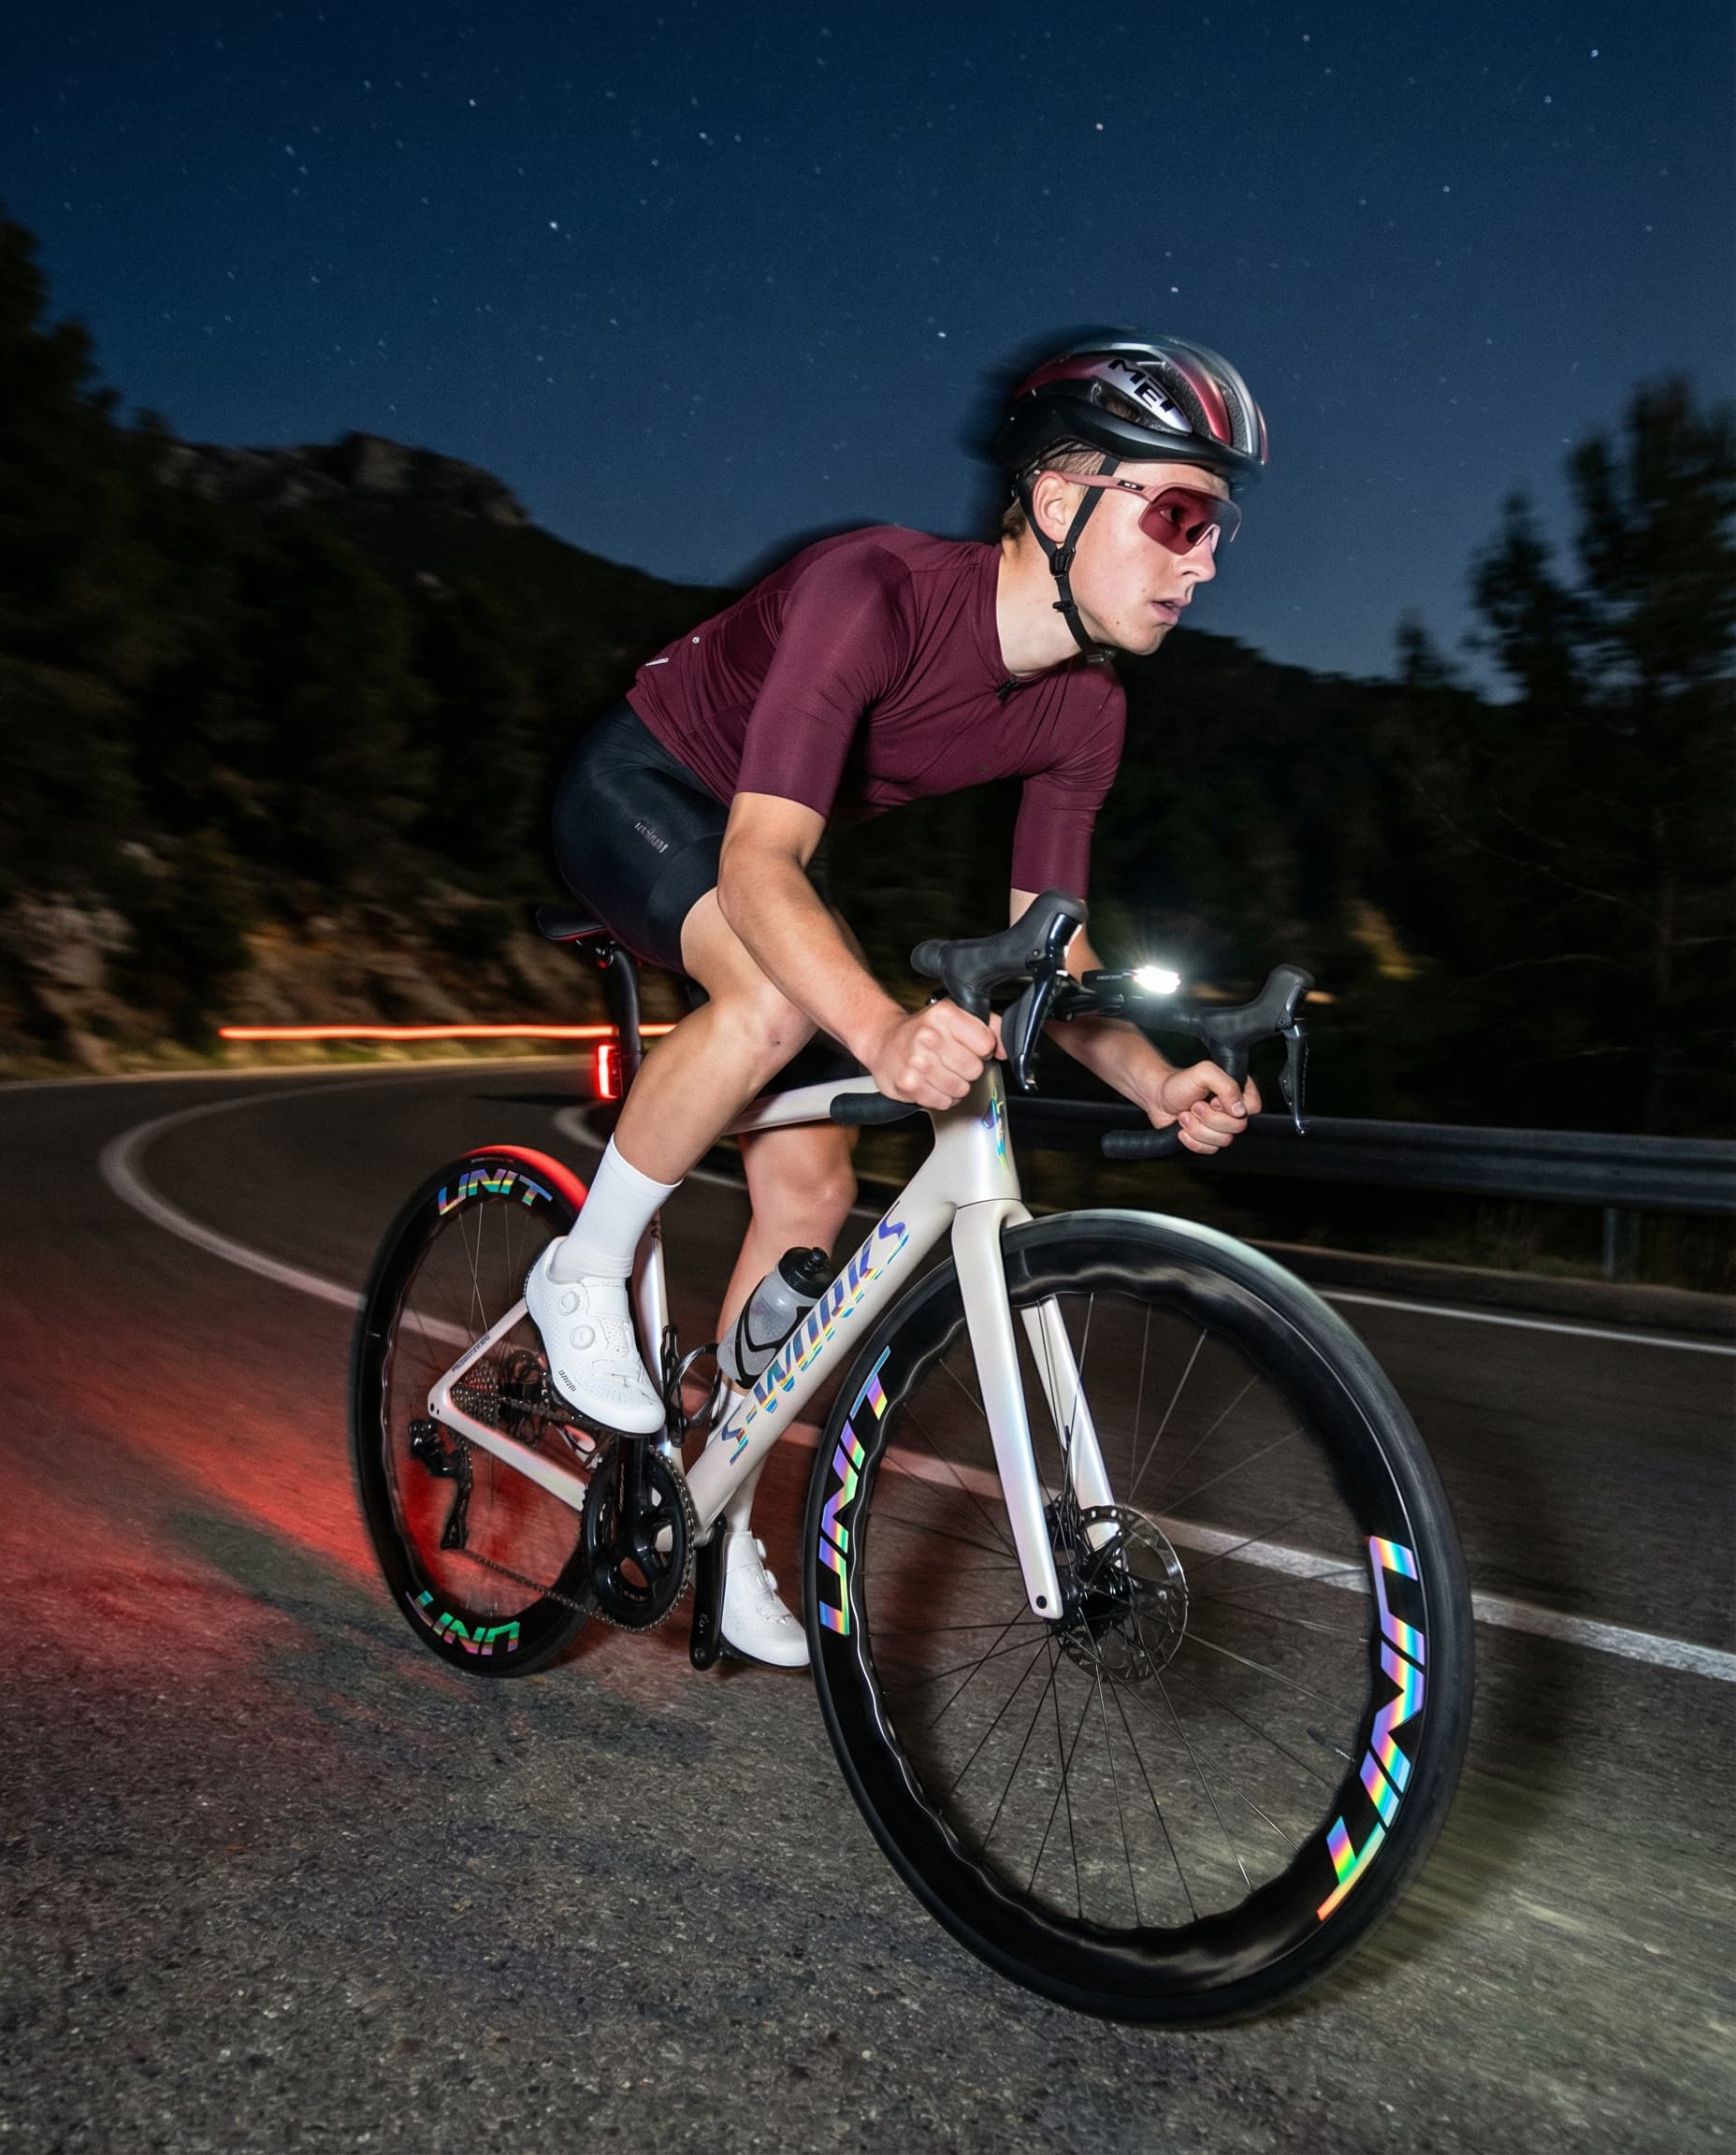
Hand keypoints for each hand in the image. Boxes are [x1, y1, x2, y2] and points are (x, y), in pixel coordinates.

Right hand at [867, 1001, 998, 1110]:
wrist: (883, 1042)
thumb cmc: (922, 1030)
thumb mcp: (954, 1016)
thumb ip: (988, 1027)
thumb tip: (1006, 1049)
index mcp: (944, 1015)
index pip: (986, 1043)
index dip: (982, 1049)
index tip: (968, 1046)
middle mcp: (929, 1036)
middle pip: (975, 1069)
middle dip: (967, 1068)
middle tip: (950, 1059)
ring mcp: (918, 1062)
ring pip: (961, 1088)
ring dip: (954, 1084)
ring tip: (940, 1071)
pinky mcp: (910, 1085)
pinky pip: (944, 1102)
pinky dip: (941, 1097)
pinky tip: (931, 1083)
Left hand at [1150, 1062, 1262, 1155]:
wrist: (1158, 1098)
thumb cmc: (1180, 1083)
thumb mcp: (1204, 1073)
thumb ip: (1227, 1086)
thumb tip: (1240, 1111)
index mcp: (1238, 1091)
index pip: (1253, 1108)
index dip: (1232, 1108)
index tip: (1214, 1100)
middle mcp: (1233, 1110)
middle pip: (1238, 1127)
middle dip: (1210, 1118)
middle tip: (1195, 1106)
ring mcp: (1221, 1128)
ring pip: (1224, 1141)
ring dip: (1198, 1128)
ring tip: (1186, 1115)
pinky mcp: (1209, 1141)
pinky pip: (1210, 1150)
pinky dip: (1192, 1140)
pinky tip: (1183, 1129)